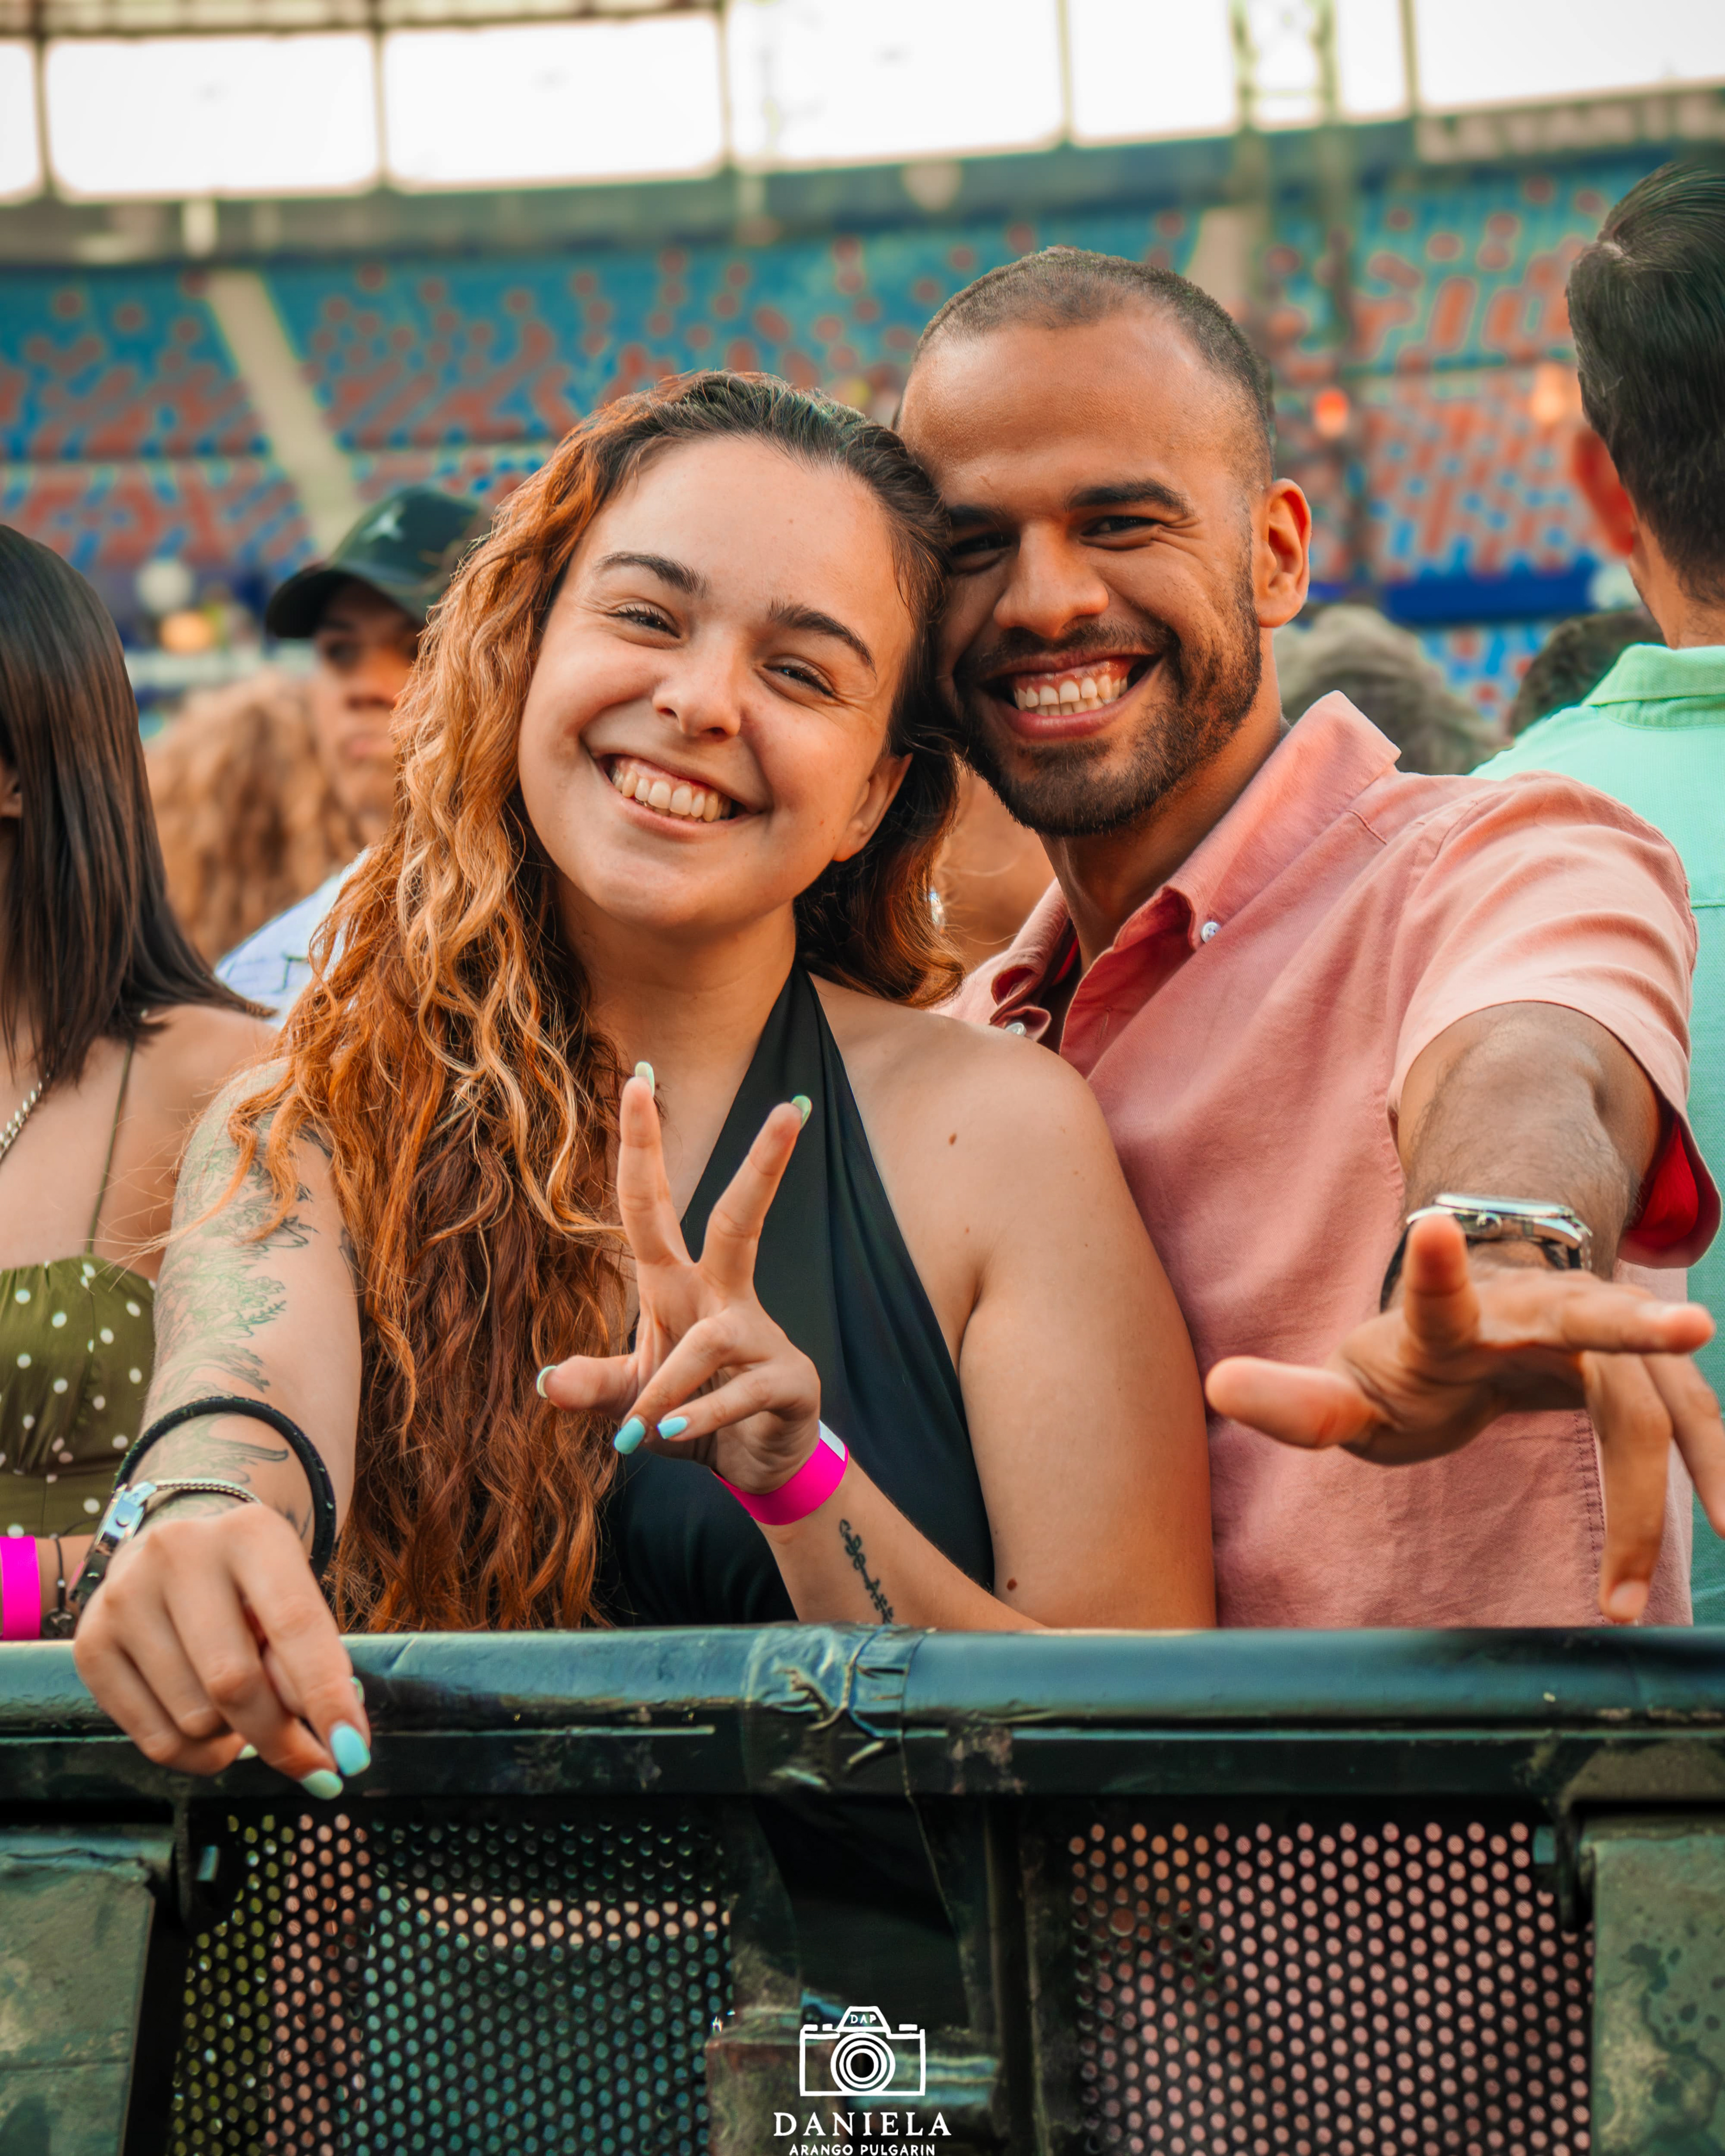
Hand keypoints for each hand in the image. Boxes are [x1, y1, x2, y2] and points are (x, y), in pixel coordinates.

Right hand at [72, 1500, 369, 1786]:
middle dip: (281, 1738)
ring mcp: (124, 1599)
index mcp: (249, 1534)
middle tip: (314, 1764)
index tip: (354, 1753)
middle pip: (235, 1683)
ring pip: (195, 1720)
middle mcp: (178, 1555)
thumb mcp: (293, 1598)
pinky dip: (196, 1754)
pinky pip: (154, 1742)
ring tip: (241, 1704)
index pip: (295, 1626)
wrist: (179, 1548)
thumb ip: (310, 1658)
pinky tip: (209, 1721)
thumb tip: (332, 1734)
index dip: (327, 1696)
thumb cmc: (252, 1585)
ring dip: (233, 1737)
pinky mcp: (90, 1645)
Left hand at [541, 1071, 821, 1492]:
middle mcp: (721, 1297)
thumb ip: (593, 1386)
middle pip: (738, 1219)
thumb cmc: (687, 1413)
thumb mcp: (629, 1399)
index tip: (638, 1078)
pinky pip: (734, 1392)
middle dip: (763, 1165)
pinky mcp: (787, 1379)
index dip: (642, 1147)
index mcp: (676, 1286)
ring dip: (667, 1386)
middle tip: (788, 1108)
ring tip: (640, 1432)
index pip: (651, 1206)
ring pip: (710, 1339)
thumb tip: (547, 1383)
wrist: (755, 1465)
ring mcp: (759, 1336)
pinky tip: (671, 1432)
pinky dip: (697, 1416)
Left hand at [1205, 1213, 1724, 1622]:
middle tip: (1692, 1329)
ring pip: (1653, 1395)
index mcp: (1454, 1320)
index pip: (1437, 1296)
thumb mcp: (1352, 1385)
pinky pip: (1691, 1425)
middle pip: (1587, 1322)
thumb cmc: (1414, 1361)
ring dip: (1692, 1462)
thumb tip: (1215, 1387)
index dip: (1433, 1268)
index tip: (1433, 1225)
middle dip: (1636, 1326)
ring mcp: (1602, 1338)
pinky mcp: (1646, 1377)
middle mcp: (1539, 1314)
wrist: (1492, 1313)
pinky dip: (1717, 1472)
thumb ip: (1297, 1402)